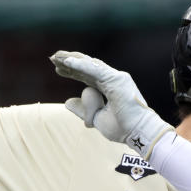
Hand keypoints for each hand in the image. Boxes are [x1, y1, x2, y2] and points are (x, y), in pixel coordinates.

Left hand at [50, 50, 172, 156]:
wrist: (137, 133)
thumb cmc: (122, 128)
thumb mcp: (95, 118)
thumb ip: (82, 109)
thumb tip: (67, 102)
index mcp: (110, 87)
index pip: (88, 76)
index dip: (73, 71)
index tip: (57, 69)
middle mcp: (113, 79)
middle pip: (87, 66)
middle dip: (69, 61)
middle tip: (53, 58)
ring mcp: (116, 78)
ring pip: (89, 64)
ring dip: (72, 60)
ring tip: (56, 57)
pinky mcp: (116, 79)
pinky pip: (94, 70)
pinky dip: (80, 65)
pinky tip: (67, 62)